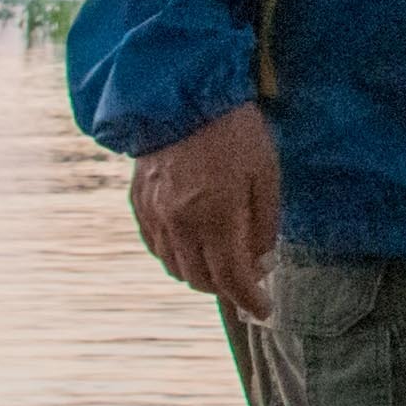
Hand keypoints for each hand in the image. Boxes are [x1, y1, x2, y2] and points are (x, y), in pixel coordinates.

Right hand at [131, 102, 283, 317]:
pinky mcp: (139, 202)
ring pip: (175, 267)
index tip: (264, 309)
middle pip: (200, 280)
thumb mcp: (267, 174)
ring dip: (199, 275)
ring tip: (221, 265)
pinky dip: (175, 256)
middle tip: (247, 284)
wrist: (182, 95)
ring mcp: (154, 214)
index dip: (249, 300)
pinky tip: (192, 246)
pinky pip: (156, 246)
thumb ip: (264, 224)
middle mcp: (179, 223)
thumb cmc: (235, 132)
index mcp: (215, 217)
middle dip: (226, 289)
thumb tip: (260, 262)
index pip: (231, 279)